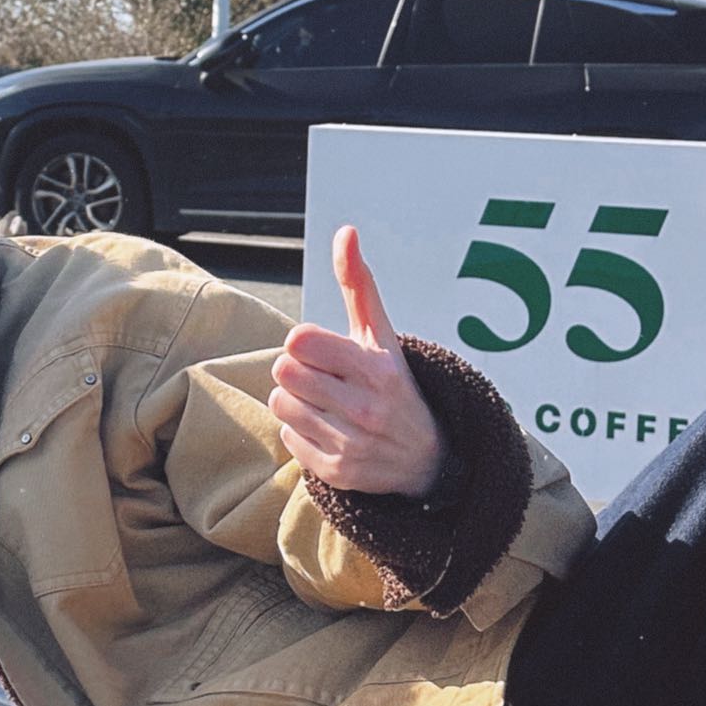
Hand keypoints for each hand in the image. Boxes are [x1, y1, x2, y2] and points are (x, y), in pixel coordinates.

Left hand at [269, 226, 447, 499]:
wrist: (425, 459)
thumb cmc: (392, 383)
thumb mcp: (380, 334)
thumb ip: (358, 283)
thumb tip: (345, 231)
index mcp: (376, 369)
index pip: (299, 341)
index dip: (305, 342)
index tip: (325, 352)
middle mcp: (366, 409)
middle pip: (284, 371)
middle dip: (298, 370)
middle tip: (324, 379)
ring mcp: (351, 444)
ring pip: (280, 403)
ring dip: (295, 400)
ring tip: (325, 403)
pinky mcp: (337, 473)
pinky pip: (286, 438)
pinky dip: (300, 432)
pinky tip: (328, 430)